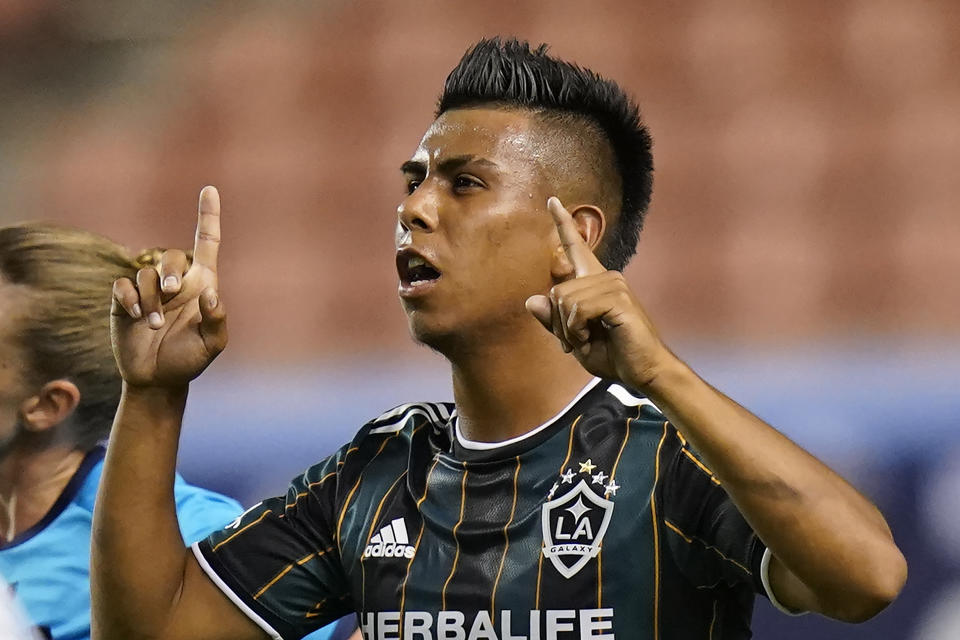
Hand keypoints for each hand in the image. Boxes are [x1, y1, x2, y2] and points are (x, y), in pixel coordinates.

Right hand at [111, 186, 226, 387]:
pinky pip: (122, 286)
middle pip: (171, 256)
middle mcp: (175, 282)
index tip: (210, 189)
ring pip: (146, 275)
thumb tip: (212, 293)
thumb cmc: (189, 360)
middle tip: (172, 294)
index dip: (208, 216)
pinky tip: (135, 318)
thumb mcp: (212, 345)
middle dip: (171, 273)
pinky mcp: (123, 301)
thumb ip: (217, 320)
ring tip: (155, 325)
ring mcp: (148, 291)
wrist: (157, 380)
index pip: (206, 243)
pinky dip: (129, 300)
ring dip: (150, 300)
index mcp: (202, 284)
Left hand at [525, 197, 672, 388]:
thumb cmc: (612, 355)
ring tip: (587, 340)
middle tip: (576, 341)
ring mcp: (614, 284)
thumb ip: (553, 320)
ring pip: (565, 300)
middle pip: (557, 290)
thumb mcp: (573, 339)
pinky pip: (578, 309)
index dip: (563, 223)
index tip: (551, 200)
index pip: (576, 247)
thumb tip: (531, 300)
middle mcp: (605, 277)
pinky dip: (577, 330)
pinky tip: (592, 338)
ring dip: (569, 329)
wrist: (642, 372)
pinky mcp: (619, 298)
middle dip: (559, 323)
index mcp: (594, 283)